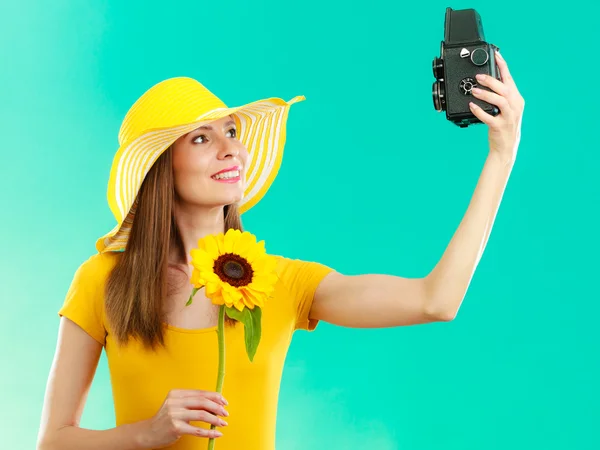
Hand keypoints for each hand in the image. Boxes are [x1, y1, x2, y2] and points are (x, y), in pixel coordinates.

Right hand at [138, 389, 228, 447]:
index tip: (224, 402)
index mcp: (177, 393)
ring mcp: (174, 415)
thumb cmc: (166, 418)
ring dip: (215, 419)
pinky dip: (209, 432)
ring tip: (223, 423)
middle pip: (202, 402)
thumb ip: (192, 402)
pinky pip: (197, 430)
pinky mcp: (175, 428)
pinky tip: (216, 434)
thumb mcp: (176, 405)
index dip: (215, 397)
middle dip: (217, 407)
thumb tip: (215, 403)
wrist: (148, 432)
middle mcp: (175, 402)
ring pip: (202, 415)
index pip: (200, 393)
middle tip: (225, 413)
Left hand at [469, 50, 524, 165]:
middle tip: (478, 77)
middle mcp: (515, 106)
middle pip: (505, 89)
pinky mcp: (500, 127)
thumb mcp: (506, 108)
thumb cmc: (504, 125)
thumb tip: (487, 80)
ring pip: (500, 101)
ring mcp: (508, 117)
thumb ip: (500, 95)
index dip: (503, 65)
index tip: (496, 54)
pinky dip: (479, 111)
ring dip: (486, 94)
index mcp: (516, 99)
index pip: (510, 79)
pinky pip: (489, 117)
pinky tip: (472, 106)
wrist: (506, 147)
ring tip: (474, 91)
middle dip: (491, 81)